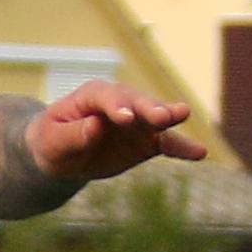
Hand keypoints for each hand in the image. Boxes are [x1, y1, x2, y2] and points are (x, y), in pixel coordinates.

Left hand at [30, 81, 199, 183]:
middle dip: (149, 108)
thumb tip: (95, 126)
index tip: (126, 118)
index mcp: (92, 96)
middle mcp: (120, 103)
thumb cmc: (51, 141)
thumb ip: (73, 134)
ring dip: (169, 117)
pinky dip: (182, 148)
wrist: (61, 155)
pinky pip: (166, 144)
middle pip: (137, 102)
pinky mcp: (147, 141)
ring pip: (156, 119)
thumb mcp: (53, 140)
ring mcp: (137, 122)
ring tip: (183, 115)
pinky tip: (200, 153)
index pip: (107, 97)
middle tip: (163, 116)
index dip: (117, 106)